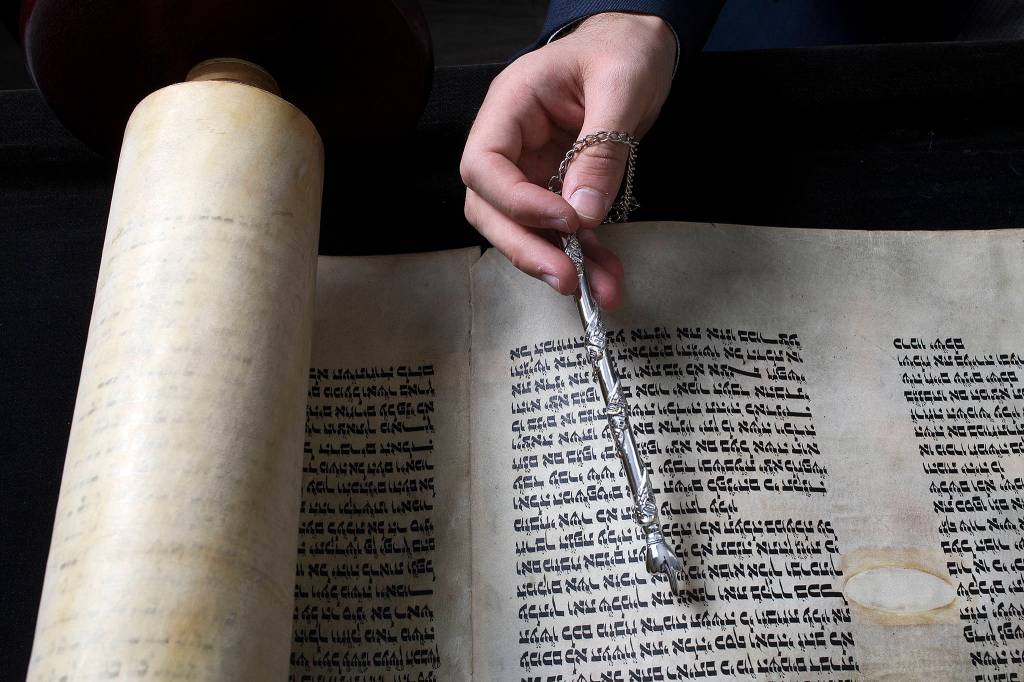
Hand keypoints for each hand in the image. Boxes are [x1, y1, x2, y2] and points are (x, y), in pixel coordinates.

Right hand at [460, 12, 675, 308]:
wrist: (638, 46)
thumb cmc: (623, 49)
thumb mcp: (621, 86)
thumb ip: (601, 149)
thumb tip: (583, 214)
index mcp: (511, 106)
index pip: (484, 165)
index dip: (515, 201)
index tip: (563, 220)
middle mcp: (511, 142)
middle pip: (492, 208)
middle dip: (527, 248)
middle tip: (567, 278)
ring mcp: (531, 168)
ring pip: (522, 229)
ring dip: (557, 262)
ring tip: (599, 290)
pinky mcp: (556, 187)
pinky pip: (560, 230)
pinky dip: (582, 256)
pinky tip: (606, 276)